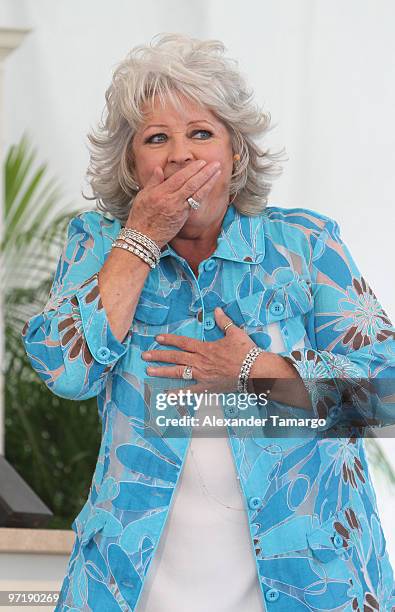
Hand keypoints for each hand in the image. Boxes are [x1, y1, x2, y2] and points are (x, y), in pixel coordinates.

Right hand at [126, 160, 221, 247]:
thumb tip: (159, 169)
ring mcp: (179, 209)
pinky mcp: (183, 217)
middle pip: (191, 184)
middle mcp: (171, 200)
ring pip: (197, 194)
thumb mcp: (142, 196)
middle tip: (216, 164)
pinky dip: (203, 194)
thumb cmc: (141, 216)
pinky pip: (195, 203)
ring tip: (218, 173)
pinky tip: (210, 187)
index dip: (192, 169)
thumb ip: (153, 182)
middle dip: (205, 173)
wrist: (144, 237)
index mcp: (160, 193)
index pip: (180, 178)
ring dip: (209, 182)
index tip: (202, 162)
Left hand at [141, 307, 258, 393]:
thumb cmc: (246, 352)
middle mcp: (200, 361)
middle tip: (145, 355)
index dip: (169, 340)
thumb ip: (224, 321)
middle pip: (175, 357)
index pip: (183, 342)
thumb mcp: (235, 333)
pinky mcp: (207, 387)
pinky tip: (166, 394)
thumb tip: (217, 309)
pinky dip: (178, 394)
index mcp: (205, 348)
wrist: (255, 371)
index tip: (157, 339)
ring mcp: (202, 375)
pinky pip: (190, 391)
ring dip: (162, 371)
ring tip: (149, 370)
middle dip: (159, 355)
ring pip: (178, 373)